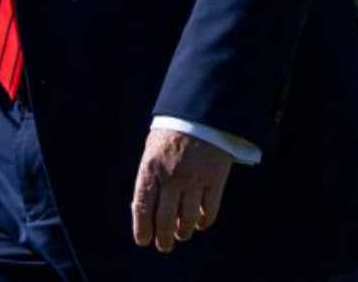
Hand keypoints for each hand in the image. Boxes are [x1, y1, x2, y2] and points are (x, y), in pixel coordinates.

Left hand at [131, 128, 231, 252]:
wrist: (202, 112)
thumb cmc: (172, 131)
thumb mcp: (152, 149)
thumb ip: (149, 176)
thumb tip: (144, 209)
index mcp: (150, 167)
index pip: (142, 206)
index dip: (142, 228)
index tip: (143, 240)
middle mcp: (171, 176)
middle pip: (165, 219)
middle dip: (163, 238)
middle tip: (164, 246)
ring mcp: (194, 179)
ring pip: (187, 219)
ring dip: (183, 232)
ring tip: (181, 235)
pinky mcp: (215, 180)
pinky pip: (209, 211)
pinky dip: (203, 222)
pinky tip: (199, 223)